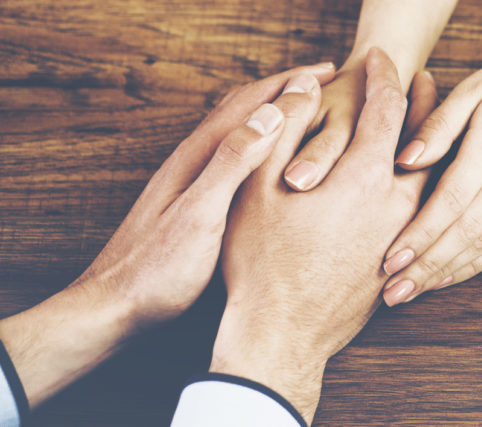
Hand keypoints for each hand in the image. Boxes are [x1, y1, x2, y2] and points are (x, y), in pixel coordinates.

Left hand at [0, 63, 334, 406]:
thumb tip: (272, 113)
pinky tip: (280, 165)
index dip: (292, 83)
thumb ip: (233, 163)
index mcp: (198, 157)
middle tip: (329, 83)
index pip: (251, 102)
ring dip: (278, 116)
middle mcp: (195, 161)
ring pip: (243, 134)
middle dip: (287, 90)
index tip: (333, 72)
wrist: (114, 309)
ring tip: (313, 115)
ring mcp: (194, 182)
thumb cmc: (157, 270)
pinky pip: (240, 160)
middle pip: (245, 109)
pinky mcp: (197, 204)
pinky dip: (268, 148)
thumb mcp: (200, 214)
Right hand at [210, 49, 435, 421]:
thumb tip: (303, 87)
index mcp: (364, 178)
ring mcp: (404, 235)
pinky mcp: (402, 260)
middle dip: (425, 105)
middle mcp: (397, 204)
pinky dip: (424, 185)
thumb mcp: (258, 188)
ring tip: (422, 126)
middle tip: (425, 80)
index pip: (388, 108)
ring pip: (429, 179)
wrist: (284, 336)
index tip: (379, 58)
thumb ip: (283, 130)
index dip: (382, 76)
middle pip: (425, 141)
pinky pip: (423, 211)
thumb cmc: (261, 263)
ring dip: (427, 146)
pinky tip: (413, 182)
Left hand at [376, 50, 481, 305]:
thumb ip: (437, 125)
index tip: (390, 258)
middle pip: (466, 232)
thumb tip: (403, 160)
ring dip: (447, 272)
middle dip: (427, 266)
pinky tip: (448, 276)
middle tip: (392, 292)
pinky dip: (475, 264)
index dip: (420, 234)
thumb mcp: (474, 88)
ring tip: (412, 292)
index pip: (452, 200)